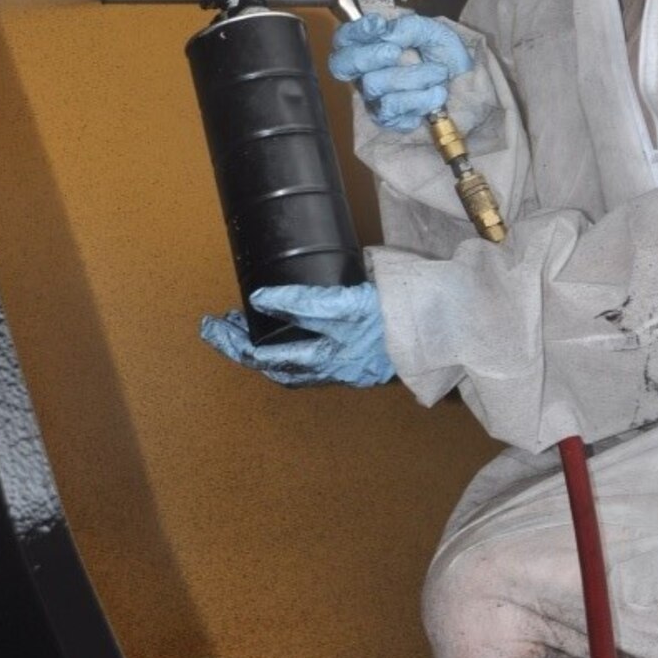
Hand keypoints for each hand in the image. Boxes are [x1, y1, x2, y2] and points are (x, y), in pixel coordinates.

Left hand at [200, 281, 394, 386]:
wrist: (445, 336)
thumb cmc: (411, 303)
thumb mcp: (374, 285)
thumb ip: (337, 285)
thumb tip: (297, 282)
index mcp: (350, 326)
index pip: (304, 317)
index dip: (276, 304)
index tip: (253, 297)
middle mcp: (343, 354)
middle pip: (280, 357)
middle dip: (238, 344)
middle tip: (211, 327)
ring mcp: (345, 368)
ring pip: (287, 373)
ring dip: (254, 357)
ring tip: (230, 336)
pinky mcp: (351, 374)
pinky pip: (305, 375)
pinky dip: (279, 363)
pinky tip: (268, 350)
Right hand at [328, 11, 472, 129]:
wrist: (469, 88)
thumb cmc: (445, 57)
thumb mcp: (433, 32)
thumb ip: (410, 26)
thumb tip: (387, 32)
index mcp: (371, 46)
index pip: (345, 38)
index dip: (355, 31)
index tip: (379, 24)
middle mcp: (365, 72)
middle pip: (343, 64)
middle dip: (369, 55)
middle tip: (395, 52)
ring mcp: (373, 97)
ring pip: (374, 85)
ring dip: (414, 77)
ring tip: (438, 74)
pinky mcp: (388, 119)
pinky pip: (391, 109)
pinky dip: (420, 99)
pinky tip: (435, 94)